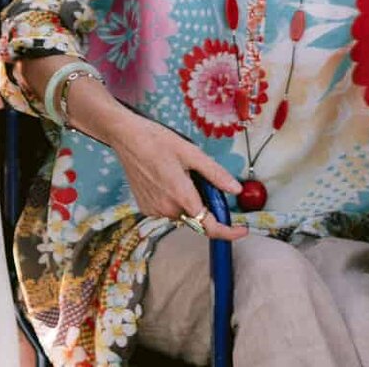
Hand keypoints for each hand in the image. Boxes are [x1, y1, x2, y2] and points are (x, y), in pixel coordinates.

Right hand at [109, 110, 246, 240]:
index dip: (229, 232)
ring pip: (182, 214)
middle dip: (206, 204)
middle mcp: (167, 209)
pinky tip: (166, 179)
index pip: (210, 226)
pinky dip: (174, 200)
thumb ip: (215, 174)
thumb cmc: (157, 140)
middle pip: (197, 217)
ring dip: (189, 201)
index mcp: (182, 196)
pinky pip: (168, 210)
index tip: (242, 229)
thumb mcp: (191, 152)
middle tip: (199, 178)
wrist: (126, 137)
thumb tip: (236, 190)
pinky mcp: (145, 207)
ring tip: (178, 173)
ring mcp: (154, 210)